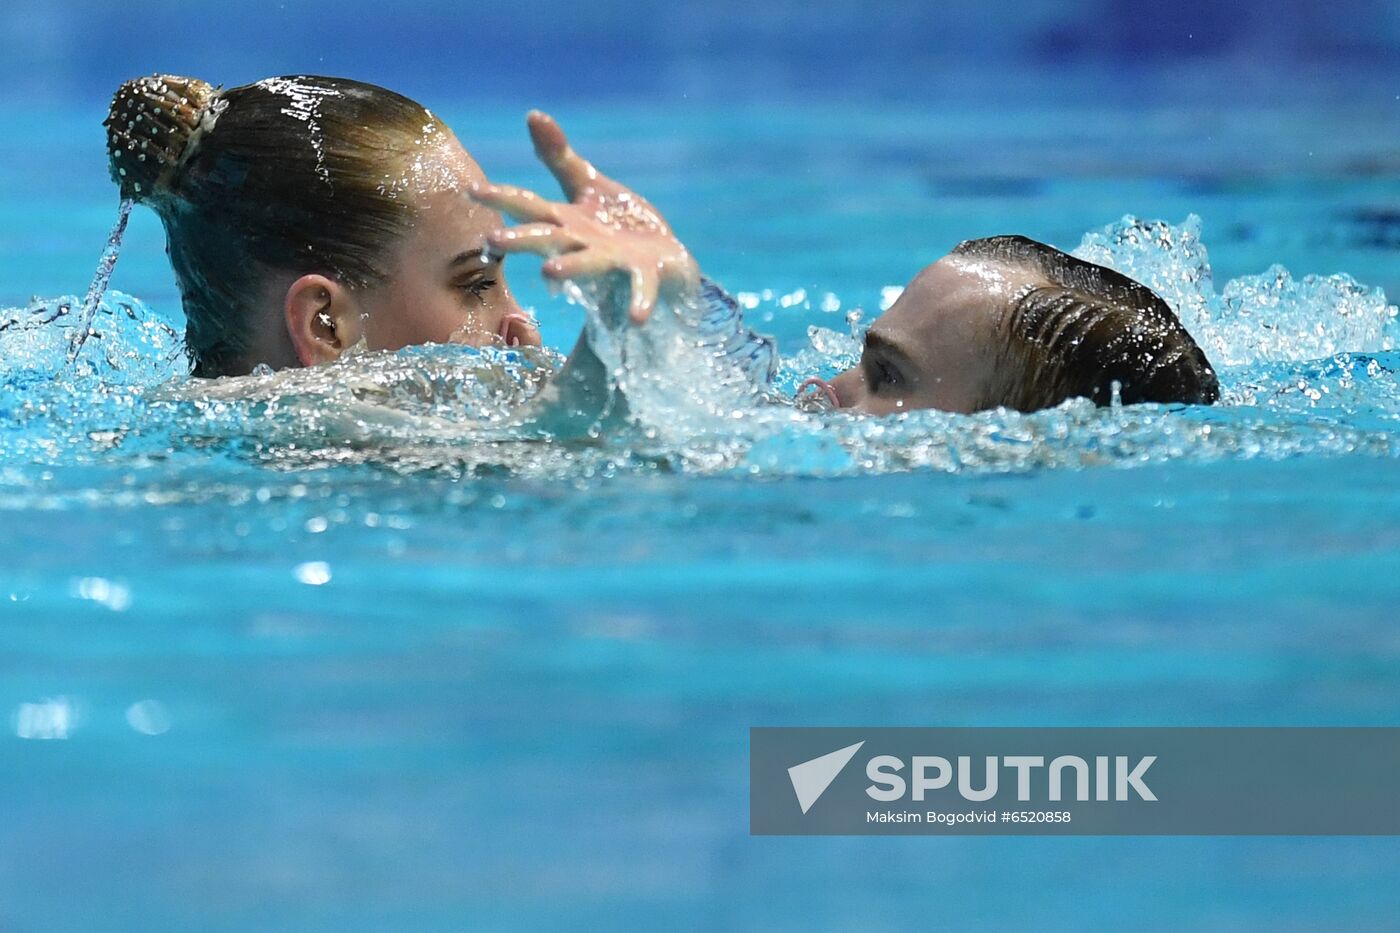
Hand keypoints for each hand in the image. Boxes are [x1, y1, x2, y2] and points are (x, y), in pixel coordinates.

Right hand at [470, 111, 699, 324]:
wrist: (664, 259)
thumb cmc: (618, 224)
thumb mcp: (587, 185)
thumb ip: (558, 156)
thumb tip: (532, 115)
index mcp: (567, 221)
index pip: (528, 206)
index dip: (501, 197)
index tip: (472, 190)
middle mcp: (583, 244)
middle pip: (548, 239)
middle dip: (521, 239)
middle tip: (493, 239)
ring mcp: (612, 261)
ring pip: (587, 265)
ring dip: (569, 267)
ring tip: (550, 272)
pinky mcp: (646, 272)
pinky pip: (642, 288)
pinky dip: (639, 301)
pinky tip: (638, 318)